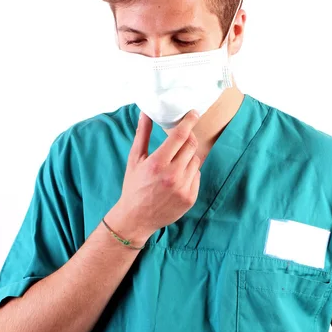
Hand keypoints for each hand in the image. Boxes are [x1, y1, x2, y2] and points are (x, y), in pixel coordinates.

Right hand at [109, 110, 200, 242]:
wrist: (136, 218)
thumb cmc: (134, 186)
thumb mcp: (135, 159)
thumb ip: (142, 134)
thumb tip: (146, 112)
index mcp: (157, 163)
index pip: (180, 136)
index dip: (189, 121)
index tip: (194, 113)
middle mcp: (172, 175)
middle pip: (191, 146)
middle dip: (189, 138)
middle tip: (183, 137)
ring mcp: (183, 188)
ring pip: (196, 161)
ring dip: (188, 156)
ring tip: (175, 162)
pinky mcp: (190, 198)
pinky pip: (197, 176)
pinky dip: (190, 172)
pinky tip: (177, 178)